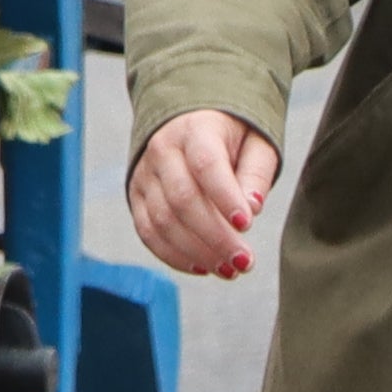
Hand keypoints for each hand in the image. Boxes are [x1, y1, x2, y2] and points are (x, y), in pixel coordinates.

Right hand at [129, 108, 279, 279]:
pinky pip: (147, 232)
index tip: (247, 225)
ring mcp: (144, 174)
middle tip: (246, 261)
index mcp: (195, 129)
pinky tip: (203, 267)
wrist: (186, 121)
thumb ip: (256, 173)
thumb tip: (252, 208)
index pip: (206, 164)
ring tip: (229, 270)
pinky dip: (174, 256)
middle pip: (182, 199)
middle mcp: (162, 150)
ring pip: (162, 220)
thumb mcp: (255, 143)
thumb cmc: (230, 137)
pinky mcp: (135, 196)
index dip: (225, 197)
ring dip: (197, 252)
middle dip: (215, 236)